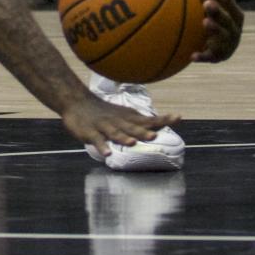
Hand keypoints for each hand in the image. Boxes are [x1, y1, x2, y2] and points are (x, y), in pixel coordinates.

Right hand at [60, 91, 180, 158]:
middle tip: (155, 135)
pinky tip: (107, 153)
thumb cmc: (104, 112)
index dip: (162, 119)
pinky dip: (102, 146)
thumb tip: (160, 126)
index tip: (178, 117)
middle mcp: (119, 122)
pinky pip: (97, 140)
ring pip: (115, 133)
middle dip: (143, 132)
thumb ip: (140, 122)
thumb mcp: (124, 115)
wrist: (77, 101)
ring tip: (132, 143)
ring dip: (124, 138)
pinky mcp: (90, 132)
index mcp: (128, 118)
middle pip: (133, 127)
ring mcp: (104, 127)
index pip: (148, 120)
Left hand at [190, 0, 243, 63]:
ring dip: (215, 29)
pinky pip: (210, 57)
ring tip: (205, 22)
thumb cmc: (221, 18)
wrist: (223, 47)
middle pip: (228, 17)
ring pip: (223, 36)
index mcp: (235, 13)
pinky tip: (192, 56)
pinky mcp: (219, 56)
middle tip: (206, 3)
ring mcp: (228, 43)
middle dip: (218, 10)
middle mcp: (235, 27)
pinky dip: (202, 56)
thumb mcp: (222, 3)